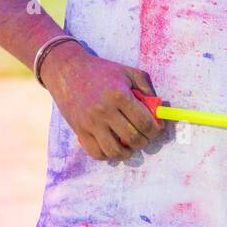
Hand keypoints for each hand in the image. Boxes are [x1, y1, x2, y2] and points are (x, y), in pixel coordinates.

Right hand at [40, 41, 162, 160]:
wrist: (68, 70)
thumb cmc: (102, 71)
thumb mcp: (128, 72)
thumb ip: (146, 88)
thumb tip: (158, 109)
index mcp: (120, 95)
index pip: (144, 122)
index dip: (155, 130)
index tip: (157, 129)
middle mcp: (105, 111)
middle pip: (132, 138)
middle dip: (144, 142)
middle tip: (146, 138)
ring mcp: (90, 123)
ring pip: (114, 150)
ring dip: (127, 153)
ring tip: (131, 147)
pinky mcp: (79, 130)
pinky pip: (95, 152)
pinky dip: (108, 156)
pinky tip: (114, 149)